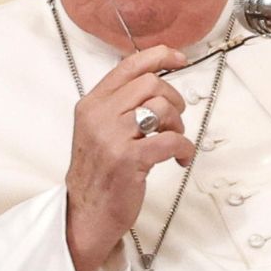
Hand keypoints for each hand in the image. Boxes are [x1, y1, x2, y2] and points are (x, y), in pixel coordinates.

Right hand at [65, 45, 196, 270]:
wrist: (86, 214)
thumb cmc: (98, 173)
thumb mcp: (98, 130)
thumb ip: (119, 104)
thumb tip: (155, 81)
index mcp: (91, 104)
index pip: (128, 66)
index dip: (159, 57)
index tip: (179, 59)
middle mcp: (98, 116)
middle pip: (151, 84)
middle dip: (173, 100)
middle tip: (174, 122)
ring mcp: (112, 138)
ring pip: (162, 109)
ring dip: (178, 125)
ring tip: (173, 142)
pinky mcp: (128, 160)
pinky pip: (171, 141)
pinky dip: (184, 149)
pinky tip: (180, 159)